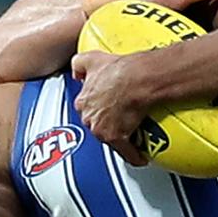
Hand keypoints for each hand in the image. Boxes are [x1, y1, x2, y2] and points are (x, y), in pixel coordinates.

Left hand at [71, 51, 147, 165]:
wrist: (136, 79)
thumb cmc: (118, 70)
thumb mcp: (92, 59)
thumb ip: (79, 65)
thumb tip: (77, 72)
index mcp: (83, 101)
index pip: (87, 111)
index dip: (98, 111)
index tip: (105, 111)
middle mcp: (89, 118)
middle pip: (97, 126)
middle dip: (107, 126)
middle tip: (121, 122)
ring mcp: (102, 130)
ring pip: (110, 140)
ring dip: (120, 140)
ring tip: (132, 137)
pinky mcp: (117, 138)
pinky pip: (127, 152)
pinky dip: (134, 156)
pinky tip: (140, 157)